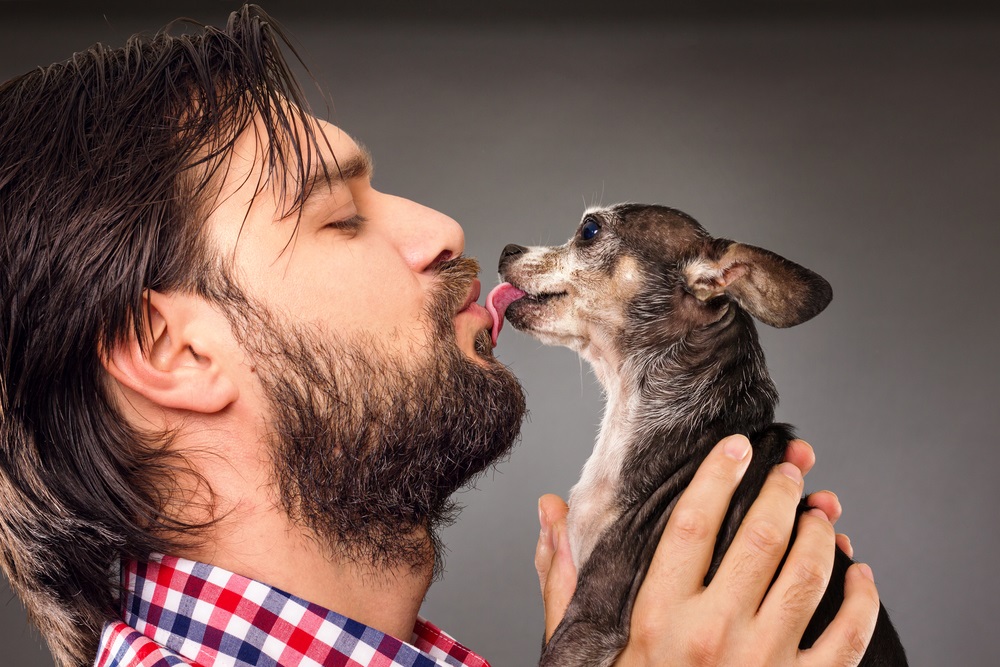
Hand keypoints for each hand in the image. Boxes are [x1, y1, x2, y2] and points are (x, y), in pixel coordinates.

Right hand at [534, 435, 879, 665]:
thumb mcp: (581, 645)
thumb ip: (563, 577)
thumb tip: (549, 509)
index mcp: (658, 617)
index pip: (692, 524)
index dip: (718, 476)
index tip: (737, 447)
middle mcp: (714, 635)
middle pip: (760, 538)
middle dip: (782, 491)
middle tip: (791, 468)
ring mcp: (763, 663)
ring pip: (808, 575)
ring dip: (821, 532)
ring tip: (821, 509)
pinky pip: (847, 635)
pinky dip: (862, 597)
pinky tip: (859, 572)